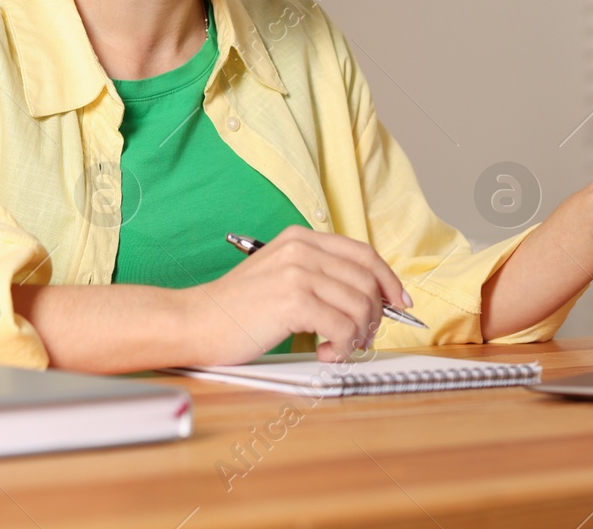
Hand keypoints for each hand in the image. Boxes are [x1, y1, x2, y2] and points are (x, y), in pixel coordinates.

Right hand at [182, 225, 410, 364]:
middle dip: (373, 316)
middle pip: (366, 280)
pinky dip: (342, 347)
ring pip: (359, 305)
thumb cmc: (235, 309)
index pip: (363, 253)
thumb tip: (366, 297)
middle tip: (361, 338)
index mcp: (300, 239)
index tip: (398, 303)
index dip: (387, 279)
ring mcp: (297, 272)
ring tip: (338, 348)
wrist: (194, 321)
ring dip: (358, 335)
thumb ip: (317, 275)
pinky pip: (342, 327)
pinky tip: (325, 352)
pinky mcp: (292, 300)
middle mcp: (301, 249)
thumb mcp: (279, 276)